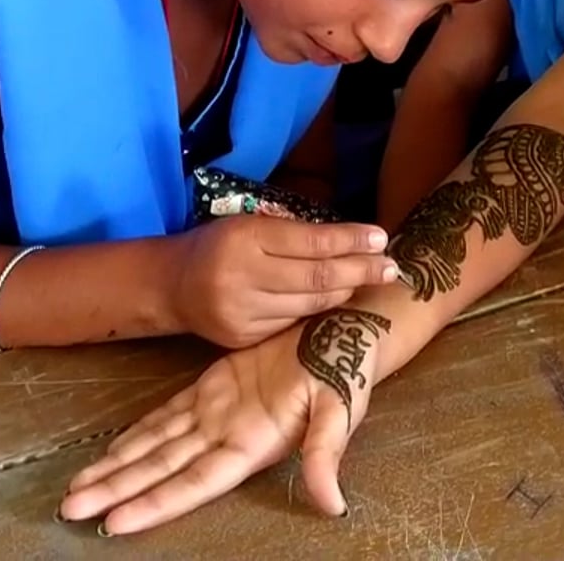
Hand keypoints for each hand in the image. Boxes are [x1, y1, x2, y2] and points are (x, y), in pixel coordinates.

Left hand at [61, 309, 390, 534]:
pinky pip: (165, 417)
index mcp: (251, 445)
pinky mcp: (213, 387)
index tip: (114, 522)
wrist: (347, 330)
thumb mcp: (340, 409)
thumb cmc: (346, 371)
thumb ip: (325, 456)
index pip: (191, 482)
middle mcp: (225, 436)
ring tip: (77, 490)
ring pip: (155, 447)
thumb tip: (333, 506)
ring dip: (116, 468)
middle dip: (115, 491)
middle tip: (69, 510)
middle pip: (159, 470)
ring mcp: (215, 414)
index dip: (153, 503)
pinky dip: (136, 434)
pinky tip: (111, 451)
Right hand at [169, 216, 398, 347]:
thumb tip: (351, 240)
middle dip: (360, 271)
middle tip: (391, 267)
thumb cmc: (218, 246)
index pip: (312, 242)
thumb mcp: (250, 225)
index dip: (350, 240)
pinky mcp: (243, 339)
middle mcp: (243, 277)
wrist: (172, 286)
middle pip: (316, 277)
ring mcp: (243, 313)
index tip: (381, 237)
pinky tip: (334, 302)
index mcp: (246, 239)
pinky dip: (317, 312)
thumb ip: (293, 234)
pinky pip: (292, 325)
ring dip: (344, 293)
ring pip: (309, 305)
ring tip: (368, 282)